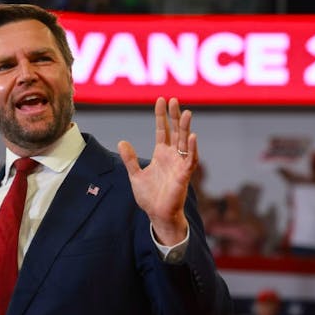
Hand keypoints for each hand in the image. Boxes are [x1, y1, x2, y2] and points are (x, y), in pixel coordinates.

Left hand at [118, 97, 195, 245]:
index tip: (161, 100)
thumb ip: (130, 159)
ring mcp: (179, 164)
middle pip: (175, 131)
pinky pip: (190, 159)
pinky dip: (192, 148)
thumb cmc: (149, 197)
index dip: (161, 116)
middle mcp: (172, 156)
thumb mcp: (135, 175)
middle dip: (175, 116)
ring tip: (186, 112)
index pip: (162, 130)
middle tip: (173, 100)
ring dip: (186, 128)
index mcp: (161, 154)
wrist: (157, 215)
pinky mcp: (184, 175)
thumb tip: (122, 142)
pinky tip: (192, 136)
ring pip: (185, 142)